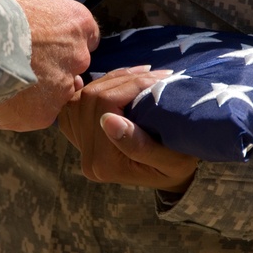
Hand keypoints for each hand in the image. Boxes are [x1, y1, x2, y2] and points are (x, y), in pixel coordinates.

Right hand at [0, 0, 99, 131]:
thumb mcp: (24, 0)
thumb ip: (39, 19)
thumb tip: (30, 26)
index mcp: (76, 22)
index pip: (85, 39)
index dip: (64, 46)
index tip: (47, 48)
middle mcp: (78, 57)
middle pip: (70, 70)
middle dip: (49, 72)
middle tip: (19, 68)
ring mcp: (62, 88)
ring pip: (51, 96)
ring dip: (31, 95)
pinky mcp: (42, 114)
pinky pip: (28, 117)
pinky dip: (10, 113)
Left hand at [58, 67, 198, 192]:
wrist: (173, 178)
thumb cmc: (178, 167)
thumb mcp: (170, 161)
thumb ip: (138, 145)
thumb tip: (107, 119)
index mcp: (104, 163)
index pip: (105, 106)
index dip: (130, 84)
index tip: (159, 78)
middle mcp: (87, 157)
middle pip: (89, 98)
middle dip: (122, 79)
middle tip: (153, 74)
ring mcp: (80, 147)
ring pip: (80, 97)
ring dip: (110, 80)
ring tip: (140, 75)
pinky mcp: (80, 138)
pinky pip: (74, 105)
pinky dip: (92, 87)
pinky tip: (111, 81)